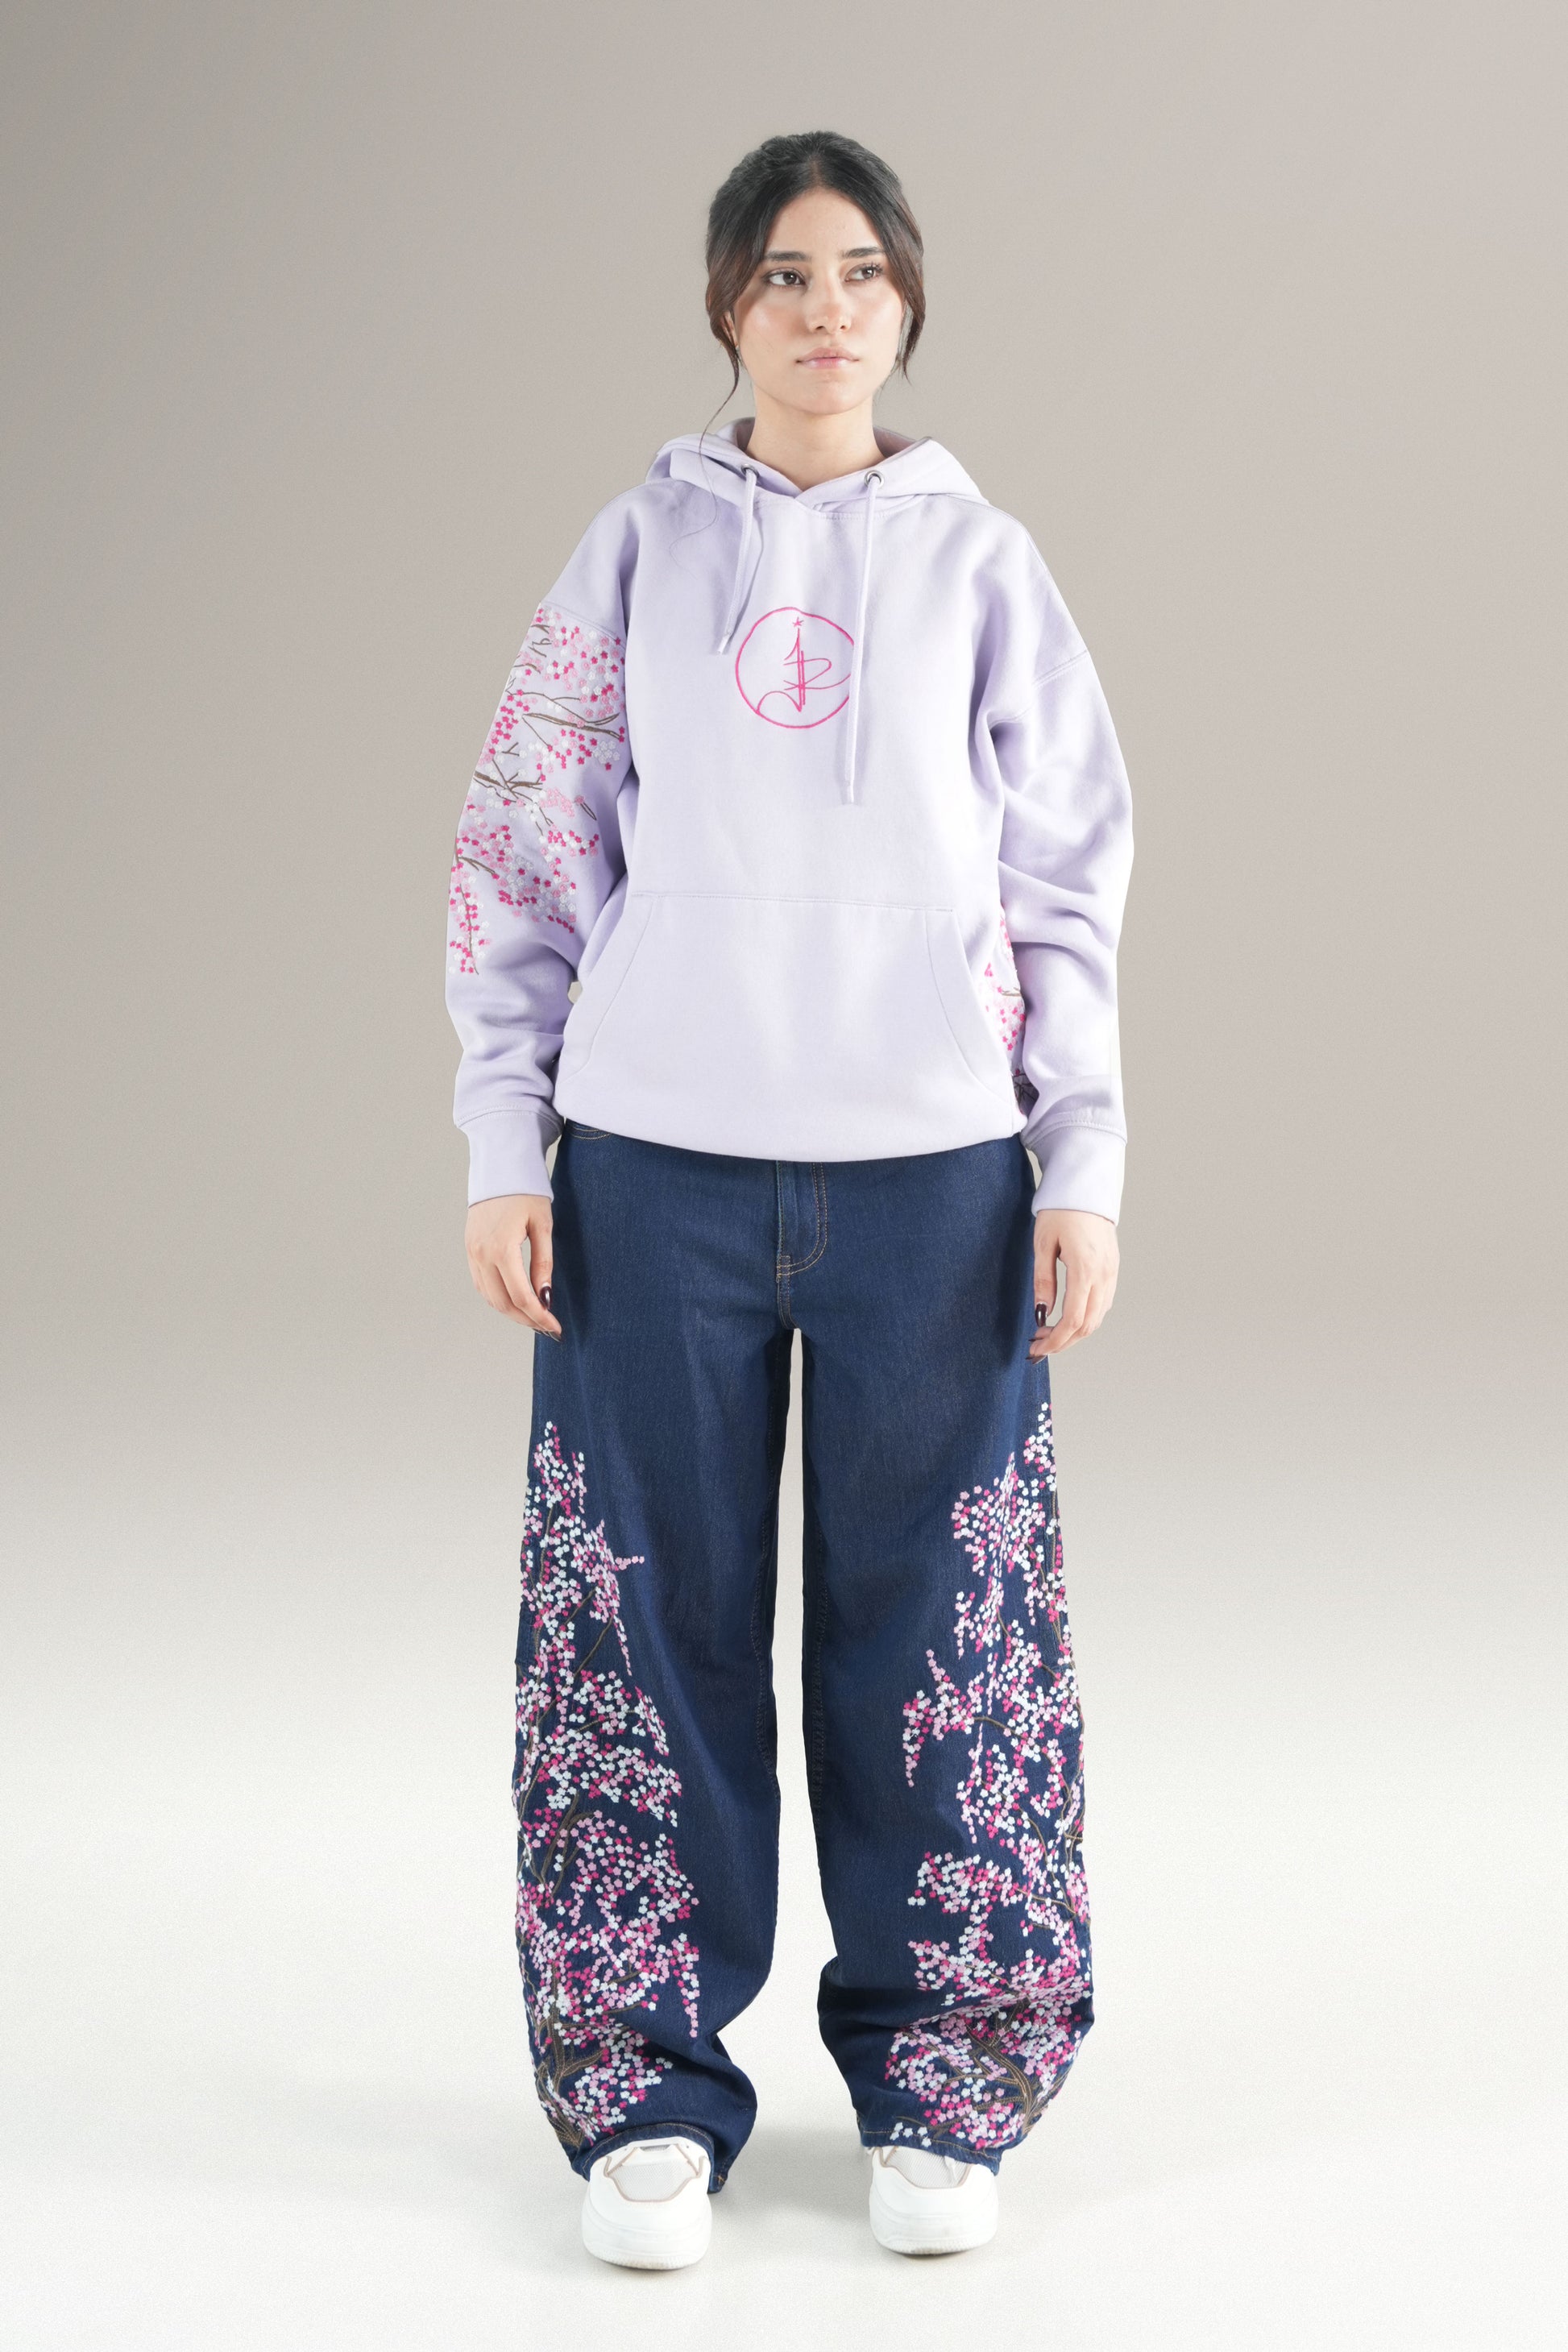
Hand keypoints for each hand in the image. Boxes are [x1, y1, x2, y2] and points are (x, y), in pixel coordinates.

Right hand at [464, 1194, 561, 1337]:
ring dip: (511, 1312)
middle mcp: (481, 1255)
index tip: (556, 1328)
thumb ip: (543, 1263)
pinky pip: (481, 1284)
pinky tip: (515, 1301)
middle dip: (527, 1320)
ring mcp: (471, 1253)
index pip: (522, 1296)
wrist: (499, 1167)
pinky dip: (497, 1298)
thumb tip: (545, 1297)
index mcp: (501, 1249)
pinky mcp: (469, 1250)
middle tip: (547, 1327)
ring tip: (534, 1318)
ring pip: (489, 1297)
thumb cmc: (526, 1192)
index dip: (540, 1316)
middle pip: (503, 1303)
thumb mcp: (542, 1225)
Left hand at [1028, 1209, 1118, 1358]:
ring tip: (1048, 1333)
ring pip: (1098, 1317)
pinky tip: (1066, 1317)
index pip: (1073, 1320)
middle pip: (1088, 1325)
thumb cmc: (1060, 1211)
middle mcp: (1104, 1275)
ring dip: (1074, 1332)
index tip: (1037, 1348)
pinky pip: (1103, 1303)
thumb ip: (1043, 1281)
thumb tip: (1042, 1314)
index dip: (1055, 1340)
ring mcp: (1112, 1272)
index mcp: (1085, 1269)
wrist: (1085, 1187)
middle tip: (1039, 1346)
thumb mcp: (1042, 1245)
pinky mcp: (1113, 1268)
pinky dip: (1086, 1318)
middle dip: (1063, 1342)